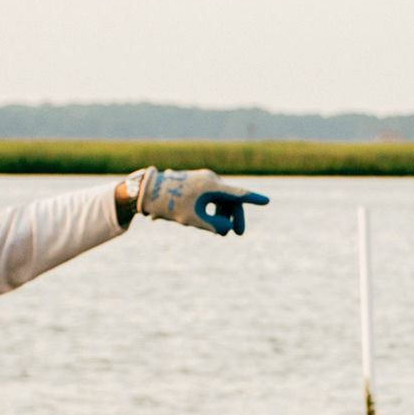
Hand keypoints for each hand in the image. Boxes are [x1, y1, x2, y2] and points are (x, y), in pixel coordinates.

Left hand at [121, 167, 267, 235]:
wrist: (146, 190)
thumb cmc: (170, 205)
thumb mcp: (192, 220)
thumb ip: (213, 226)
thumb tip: (228, 229)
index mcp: (212, 185)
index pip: (238, 194)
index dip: (253, 199)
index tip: (267, 201)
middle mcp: (210, 179)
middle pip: (230, 199)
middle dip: (234, 217)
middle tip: (236, 235)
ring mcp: (201, 180)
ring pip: (218, 200)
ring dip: (220, 216)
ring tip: (215, 231)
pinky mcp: (194, 184)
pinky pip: (208, 198)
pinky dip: (208, 211)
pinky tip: (197, 222)